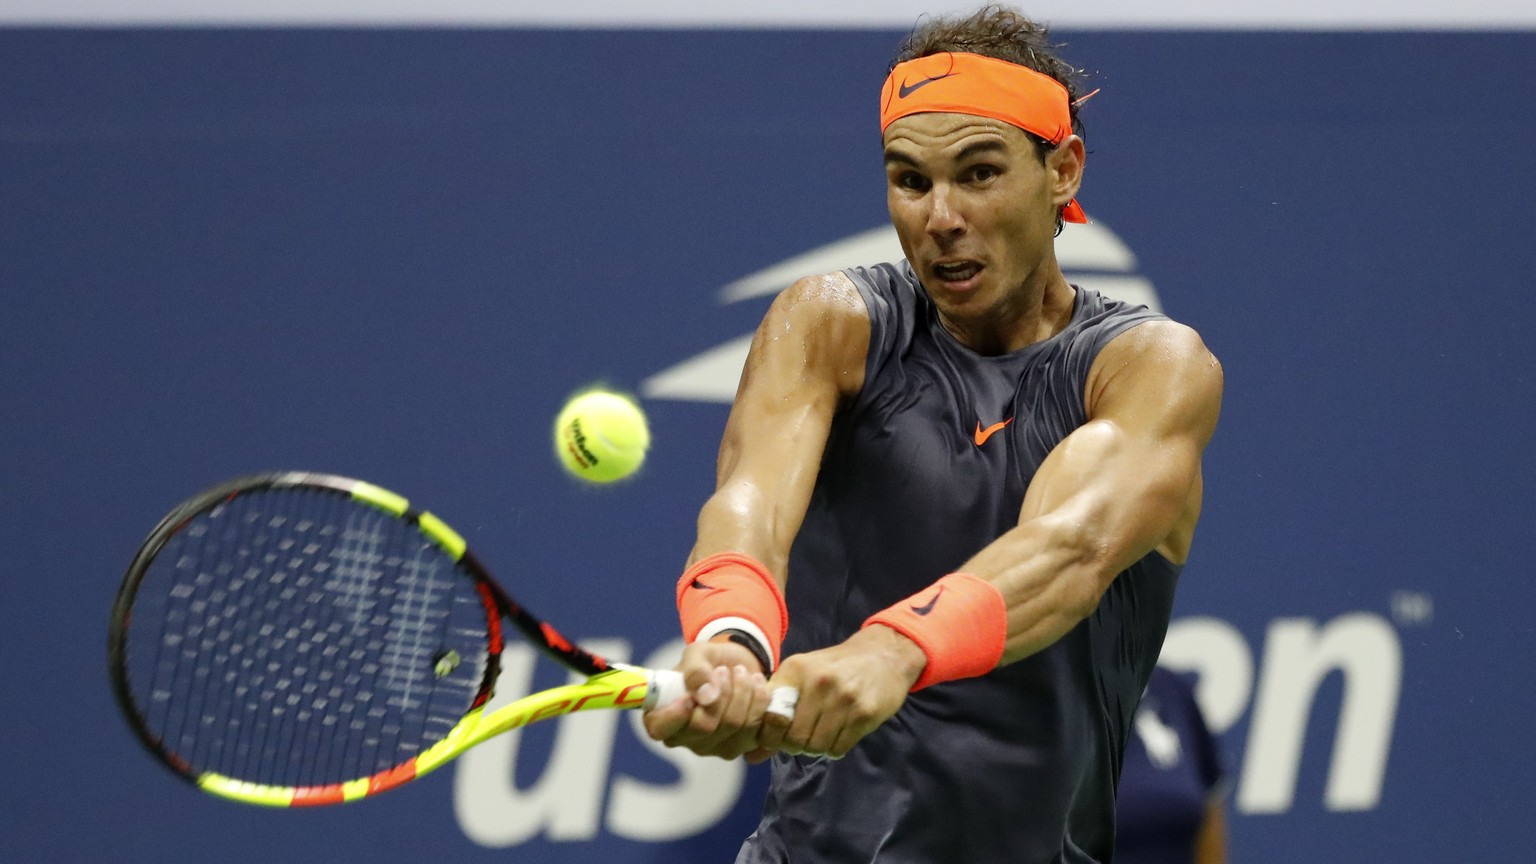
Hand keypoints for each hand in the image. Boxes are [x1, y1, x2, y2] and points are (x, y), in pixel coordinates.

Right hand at [641, 639, 772, 759]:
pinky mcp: (740, 747)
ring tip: (741, 672)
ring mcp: (713, 747)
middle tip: (724, 670)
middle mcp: (685, 738)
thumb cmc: (709, 662)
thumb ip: (696, 671)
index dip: (674, 715)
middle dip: (720, 693)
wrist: (738, 667)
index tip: (689, 695)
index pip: (659, 729)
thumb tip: (706, 696)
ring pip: (732, 726)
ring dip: (742, 693)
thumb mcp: (697, 655)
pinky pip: (754, 730)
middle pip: (703, 727)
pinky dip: (759, 702)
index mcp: (663, 716)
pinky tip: (757, 685)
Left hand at [749, 624, 924, 761]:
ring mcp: (843, 698)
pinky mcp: (864, 713)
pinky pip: (839, 748)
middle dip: (795, 745)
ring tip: (822, 733)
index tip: (776, 737)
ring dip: (816, 747)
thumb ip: (775, 712)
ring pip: (816, 746)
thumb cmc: (834, 669)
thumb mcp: (802, 678)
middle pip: (794, 738)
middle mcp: (818, 683)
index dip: (769, 736)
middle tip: (803, 737)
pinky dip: (834, 748)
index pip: (770, 716)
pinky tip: (839, 733)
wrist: (883, 655)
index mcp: (796, 670)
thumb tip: (750, 756)